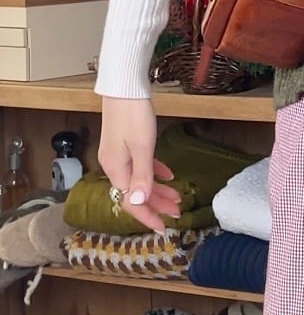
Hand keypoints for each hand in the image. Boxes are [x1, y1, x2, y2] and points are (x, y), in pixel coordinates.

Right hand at [97, 97, 180, 233]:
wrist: (124, 86)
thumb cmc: (133, 115)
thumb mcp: (142, 147)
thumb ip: (142, 176)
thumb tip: (137, 203)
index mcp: (116, 169)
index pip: (131, 202)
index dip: (147, 216)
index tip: (163, 228)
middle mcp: (113, 165)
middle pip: (136, 193)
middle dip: (157, 205)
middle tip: (178, 212)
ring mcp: (118, 155)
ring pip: (140, 180)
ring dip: (158, 190)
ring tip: (177, 198)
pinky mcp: (124, 144)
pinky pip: (140, 166)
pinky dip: (154, 173)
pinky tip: (168, 175)